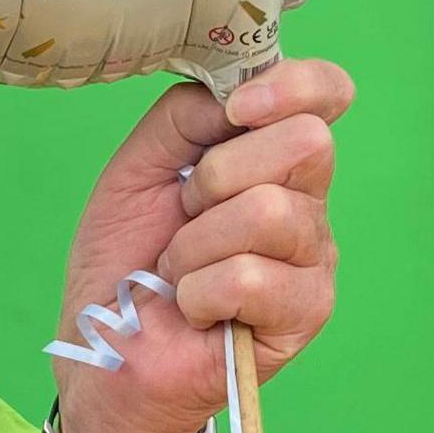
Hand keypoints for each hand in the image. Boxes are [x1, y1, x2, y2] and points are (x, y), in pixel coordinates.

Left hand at [45, 61, 350, 432]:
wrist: (107, 346)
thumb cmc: (126, 258)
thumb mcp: (138, 167)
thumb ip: (186, 115)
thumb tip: (237, 91)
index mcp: (271, 156)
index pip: (326, 93)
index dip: (291, 86)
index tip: (233, 111)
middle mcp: (305, 201)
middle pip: (306, 143)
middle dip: (216, 175)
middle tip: (184, 215)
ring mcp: (313, 258)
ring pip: (270, 212)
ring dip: (197, 243)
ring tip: (180, 271)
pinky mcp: (306, 313)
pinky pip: (251, 277)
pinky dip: (199, 290)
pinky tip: (193, 307)